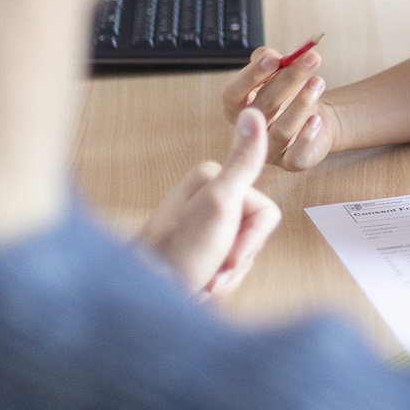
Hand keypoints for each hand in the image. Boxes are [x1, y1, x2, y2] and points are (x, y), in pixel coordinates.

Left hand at [138, 108, 283, 298]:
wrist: (145, 297)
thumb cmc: (179, 253)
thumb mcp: (220, 203)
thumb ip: (243, 161)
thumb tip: (252, 112)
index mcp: (212, 180)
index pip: (264, 211)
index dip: (252, 237)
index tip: (227, 249)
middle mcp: (206, 200)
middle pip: (254, 232)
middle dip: (237, 259)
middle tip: (212, 267)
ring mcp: (201, 227)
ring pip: (242, 254)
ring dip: (226, 274)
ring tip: (201, 279)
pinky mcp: (196, 251)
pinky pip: (227, 269)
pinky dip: (217, 283)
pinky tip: (198, 285)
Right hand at [223, 43, 340, 169]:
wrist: (316, 120)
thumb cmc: (290, 95)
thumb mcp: (277, 72)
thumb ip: (267, 59)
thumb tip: (269, 56)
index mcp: (239, 108)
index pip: (233, 94)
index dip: (251, 75)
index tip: (274, 58)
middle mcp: (251, 131)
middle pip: (263, 106)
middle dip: (288, 80)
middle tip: (310, 59)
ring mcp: (269, 150)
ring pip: (283, 129)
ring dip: (302, 103)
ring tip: (318, 82)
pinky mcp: (291, 162)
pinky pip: (297, 153)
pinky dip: (308, 135)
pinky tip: (317, 119)